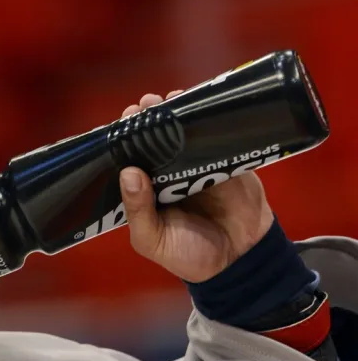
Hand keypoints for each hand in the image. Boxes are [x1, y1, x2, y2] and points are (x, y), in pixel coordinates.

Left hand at [118, 91, 274, 282]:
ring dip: (171, 114)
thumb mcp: (153, 240)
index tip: (120, 123)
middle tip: (142, 106)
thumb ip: (138, 211)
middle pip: (152, 141)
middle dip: (145, 121)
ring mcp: (195, 165)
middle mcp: (166, 174)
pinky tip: (195, 105)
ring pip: (180, 134)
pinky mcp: (224, 161)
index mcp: (145, 191)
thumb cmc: (189, 254)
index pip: (130, 159)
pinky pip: (212, 136)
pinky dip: (204, 119)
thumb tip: (129, 173)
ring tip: (164, 100)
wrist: (241, 260)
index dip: (123, 141)